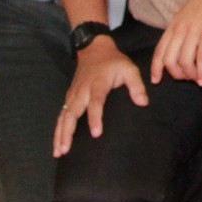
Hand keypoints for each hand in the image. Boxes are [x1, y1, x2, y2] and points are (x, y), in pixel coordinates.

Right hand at [53, 39, 146, 156]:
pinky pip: (62, 115)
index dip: (95, 118)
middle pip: (72, 113)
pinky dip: (58, 129)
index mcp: (97, 84)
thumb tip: (143, 103)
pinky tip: (58, 143)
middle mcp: (82, 91)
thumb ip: (136, 85)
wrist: (94, 49)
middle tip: (66, 150)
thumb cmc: (113, 61)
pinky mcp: (69, 97)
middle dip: (68, 132)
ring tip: (59, 152)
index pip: (95, 103)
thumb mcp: (129, 68)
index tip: (96, 133)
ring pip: (64, 116)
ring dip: (60, 134)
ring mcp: (73, 94)